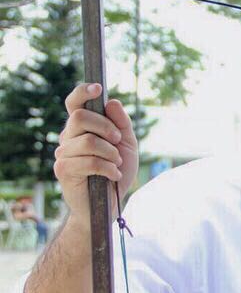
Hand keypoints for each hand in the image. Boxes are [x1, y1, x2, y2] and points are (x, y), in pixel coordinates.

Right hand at [55, 83, 138, 228]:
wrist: (109, 204)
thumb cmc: (116, 172)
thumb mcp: (126, 146)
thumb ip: (121, 124)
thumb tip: (112, 102)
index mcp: (81, 128)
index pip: (74, 104)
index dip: (82, 93)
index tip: (98, 88)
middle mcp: (67, 138)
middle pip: (79, 117)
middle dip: (106, 127)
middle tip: (117, 142)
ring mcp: (63, 154)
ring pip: (87, 141)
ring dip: (110, 153)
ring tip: (118, 164)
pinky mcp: (63, 170)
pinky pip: (89, 161)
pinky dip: (108, 168)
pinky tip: (115, 175)